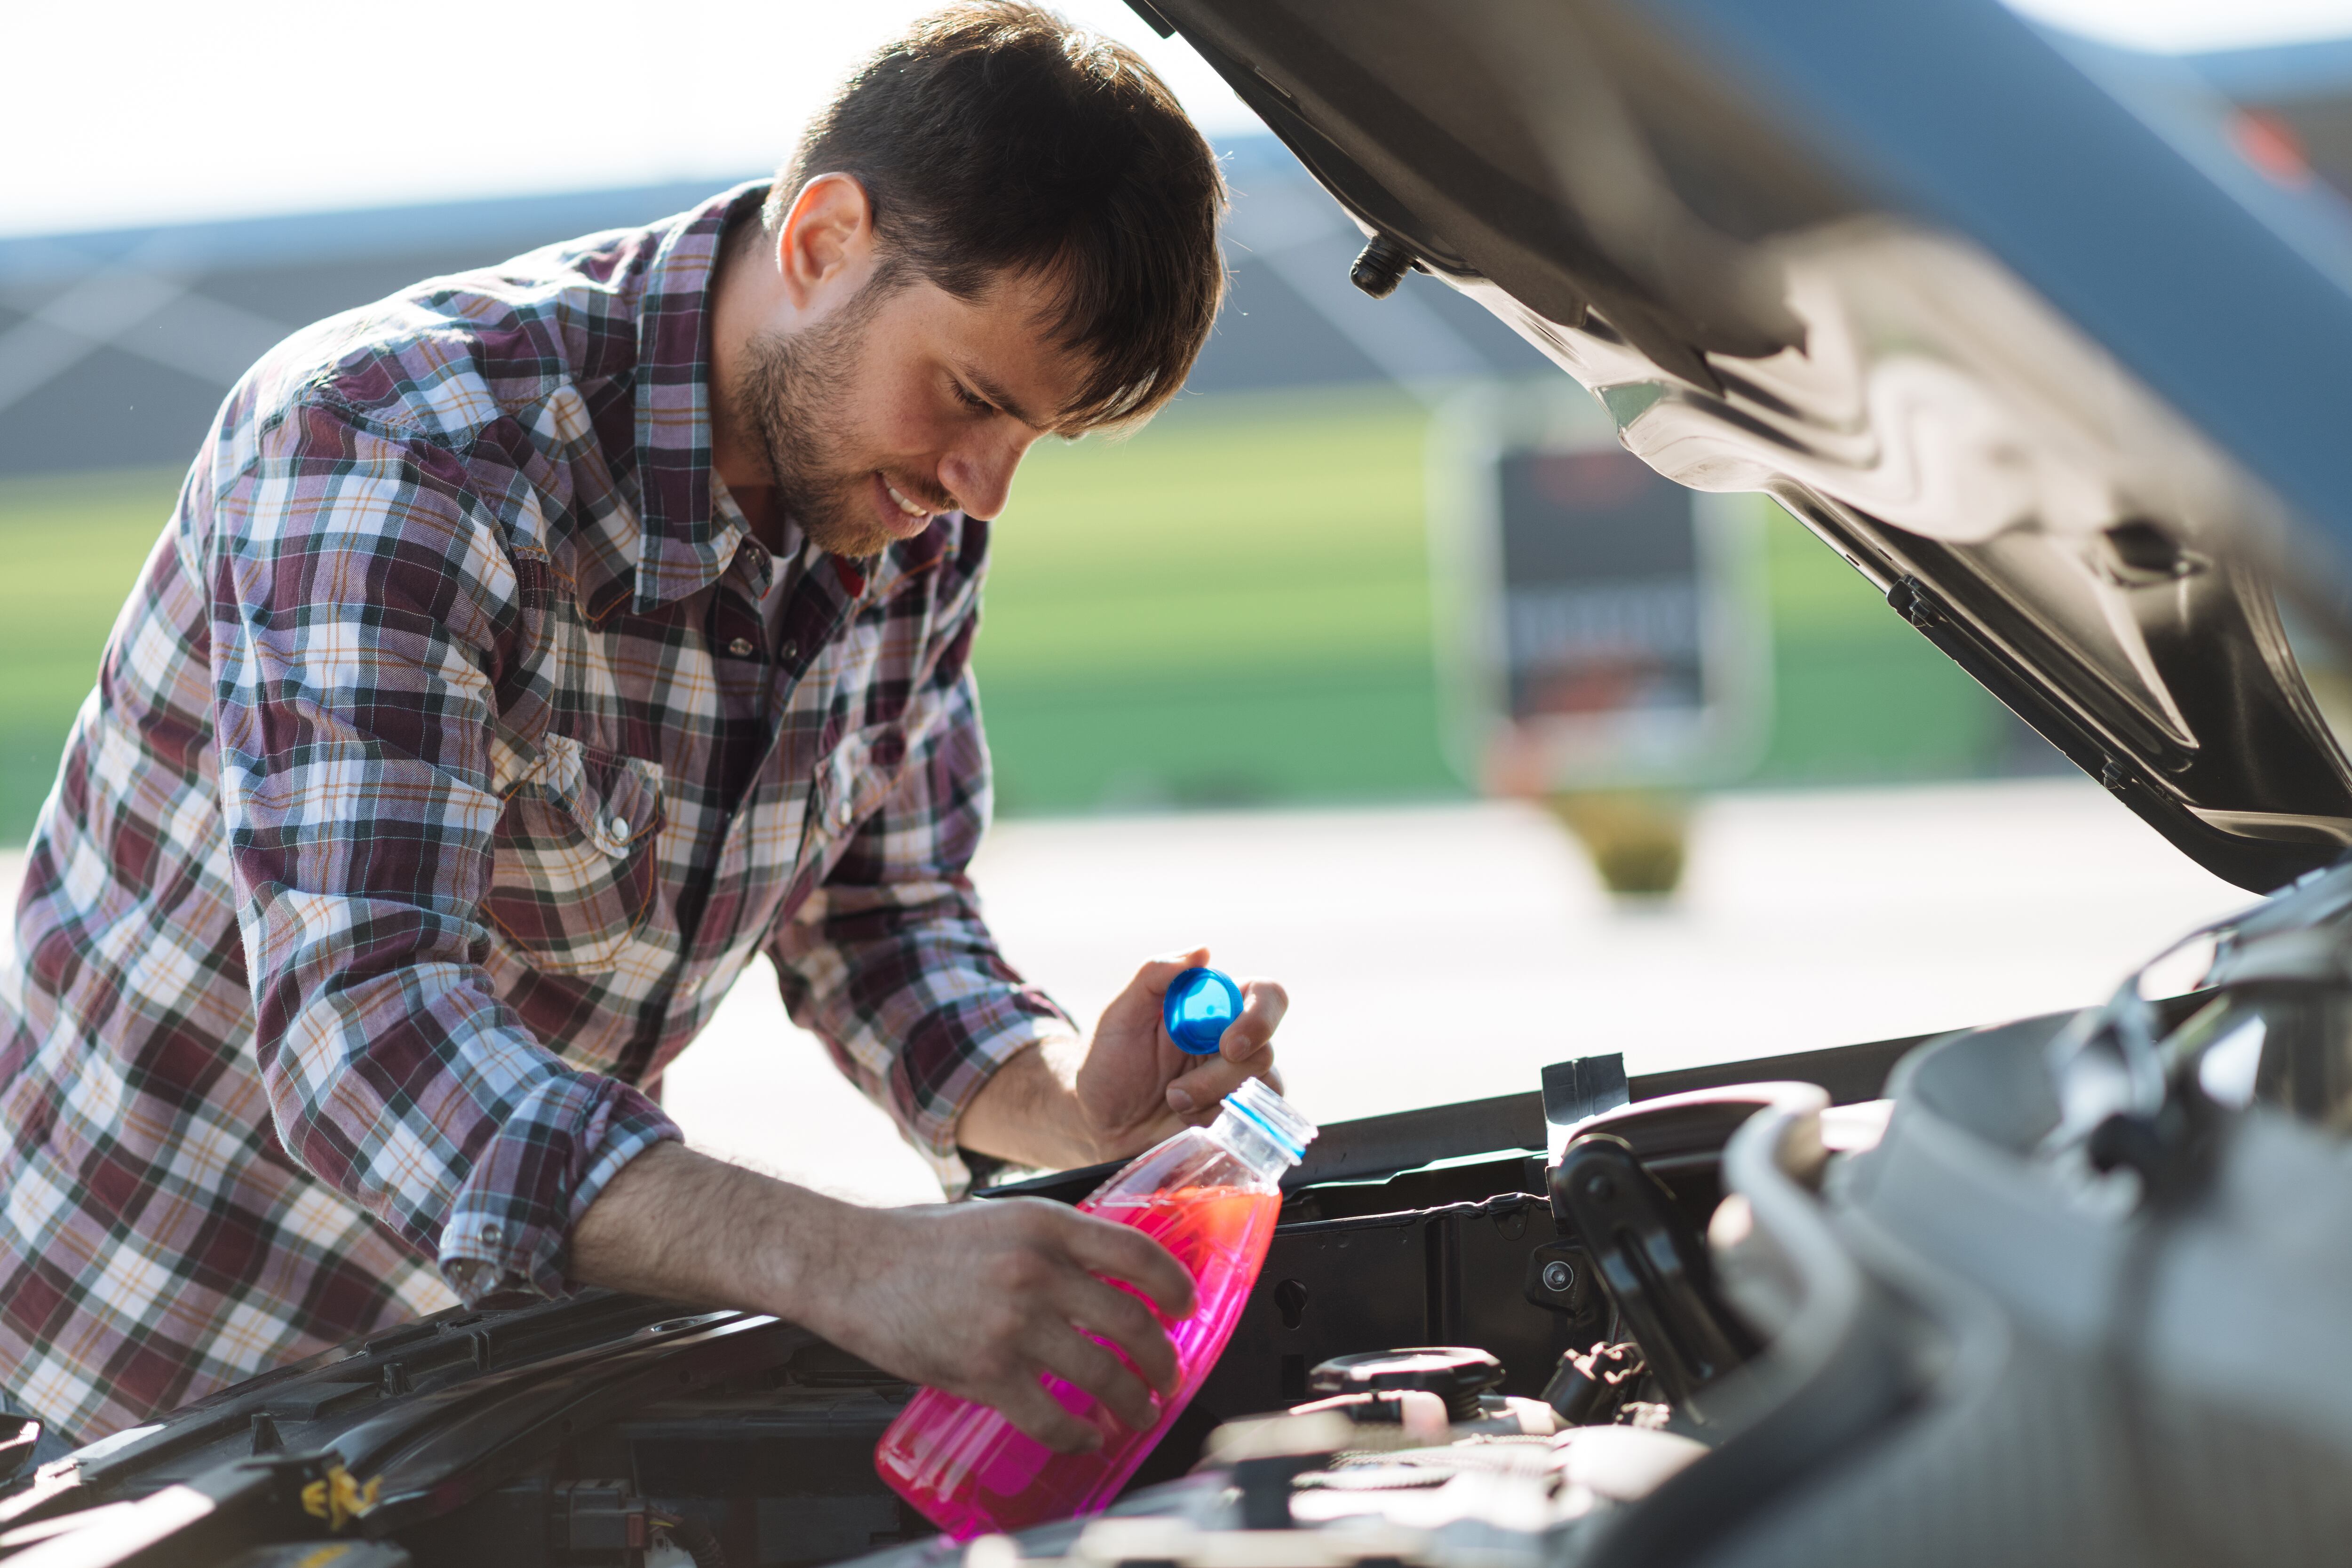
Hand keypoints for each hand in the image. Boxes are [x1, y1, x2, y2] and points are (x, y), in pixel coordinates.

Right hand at [571, 1143, 1195, 1452]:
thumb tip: (1109, 1273)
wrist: (851, 1265)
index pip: (1137, 1254)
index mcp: (1046, 1225)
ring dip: (1131, 1401)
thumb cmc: (920, 1243)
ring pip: (1101, 1374)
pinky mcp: (984, 1370)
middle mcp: (1037, 1270)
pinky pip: (1051, 1415)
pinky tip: (1087, 1435)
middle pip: (1130, 1322)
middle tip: (1168, 1375)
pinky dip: (1078, 1432)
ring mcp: (1012, 1323)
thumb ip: (1055, 1243)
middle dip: (1161, 1359)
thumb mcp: (1002, 1220)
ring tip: (1138, 1410)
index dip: (1174, 1287)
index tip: (1184, 1308)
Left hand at [958, 947, 1287, 1169]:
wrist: (1101, 1127)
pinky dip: (1218, 1123)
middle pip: (1265, 1047)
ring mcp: (1241, 1082)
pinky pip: (1256, 1121)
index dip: (1259, 1017)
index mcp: (1215, 1006)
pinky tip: (1188, 1123)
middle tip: (1177, 1091)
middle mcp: (1236, 1040)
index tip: (1228, 1045)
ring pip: (1262, 1087)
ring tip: (1173, 1103)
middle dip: (1221, 1075)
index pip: (1266, 994)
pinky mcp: (1240, 1119)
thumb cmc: (1110, 1066)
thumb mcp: (1120, 1017)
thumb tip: (1202, 952)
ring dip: (1212, 1099)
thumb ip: (1155, 977)